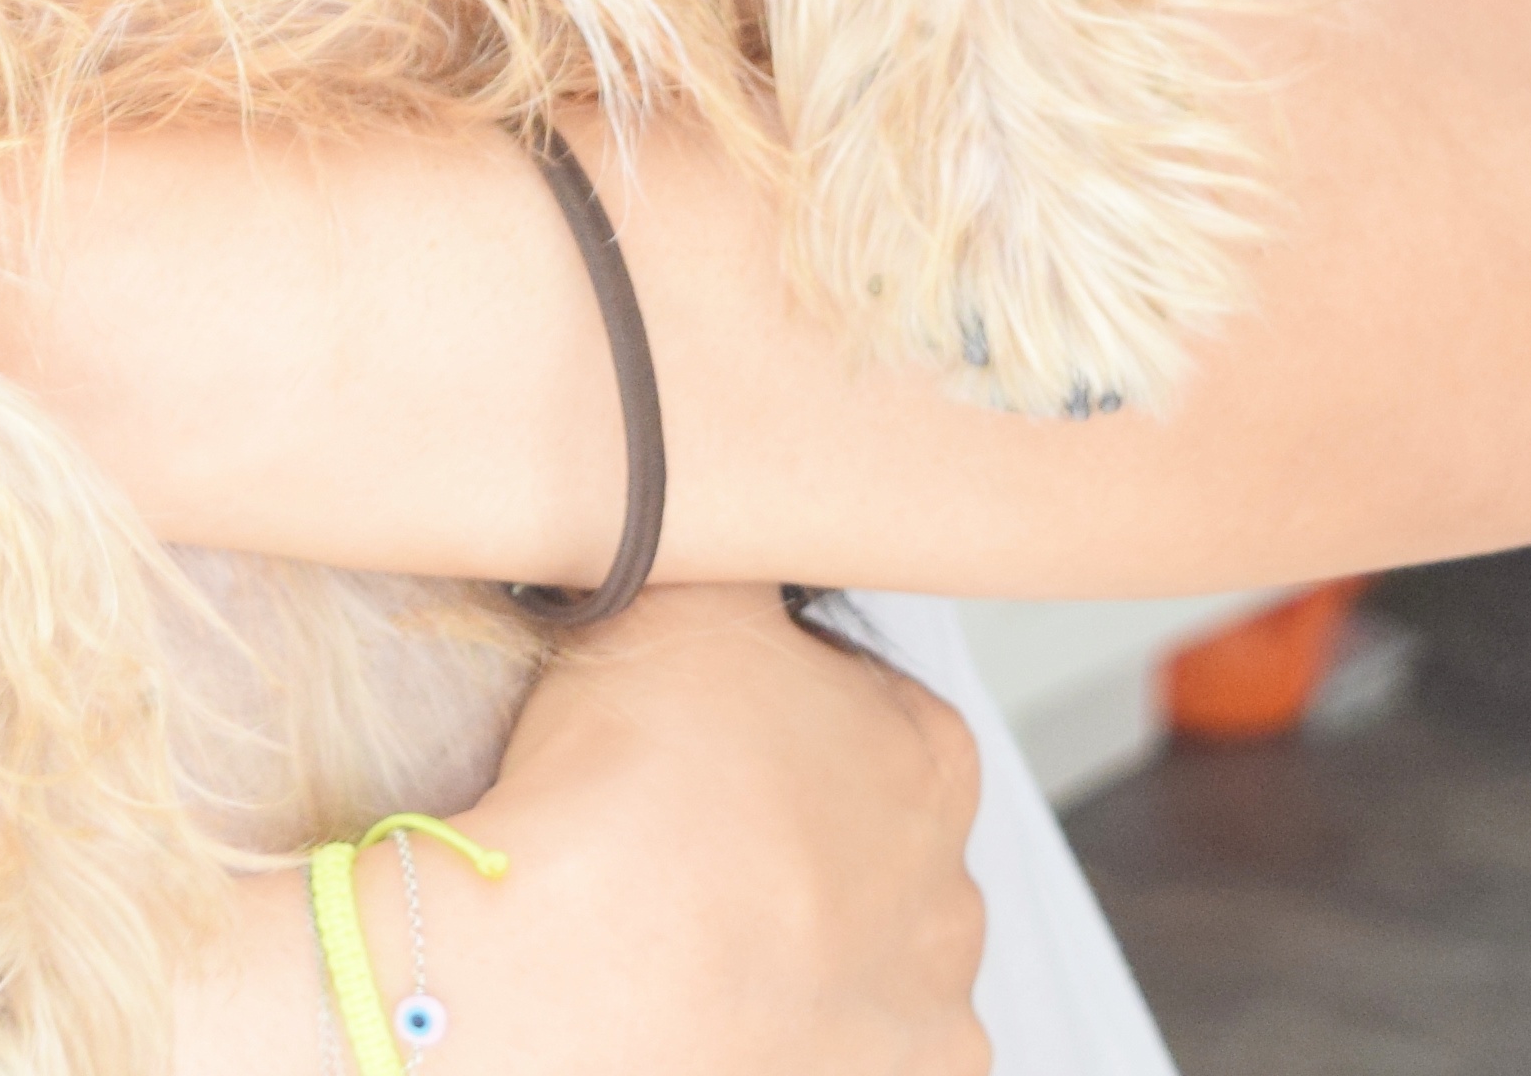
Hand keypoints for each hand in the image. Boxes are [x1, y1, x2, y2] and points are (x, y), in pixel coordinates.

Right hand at [183, 589, 986, 1075]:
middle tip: (682, 824)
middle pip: (871, 839)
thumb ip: (732, 555)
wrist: (577, 977)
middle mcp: (954, 894)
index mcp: (929, 754)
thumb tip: (734, 509)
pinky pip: (842, 1050)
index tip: (701, 725)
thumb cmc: (630, 786)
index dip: (773, 706)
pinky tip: (709, 1001)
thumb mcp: (682, 591)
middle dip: (797, 832)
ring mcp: (920, 1021)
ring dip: (797, 941)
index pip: (866, 706)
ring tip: (681, 923)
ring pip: (865, 960)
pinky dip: (787, 1030)